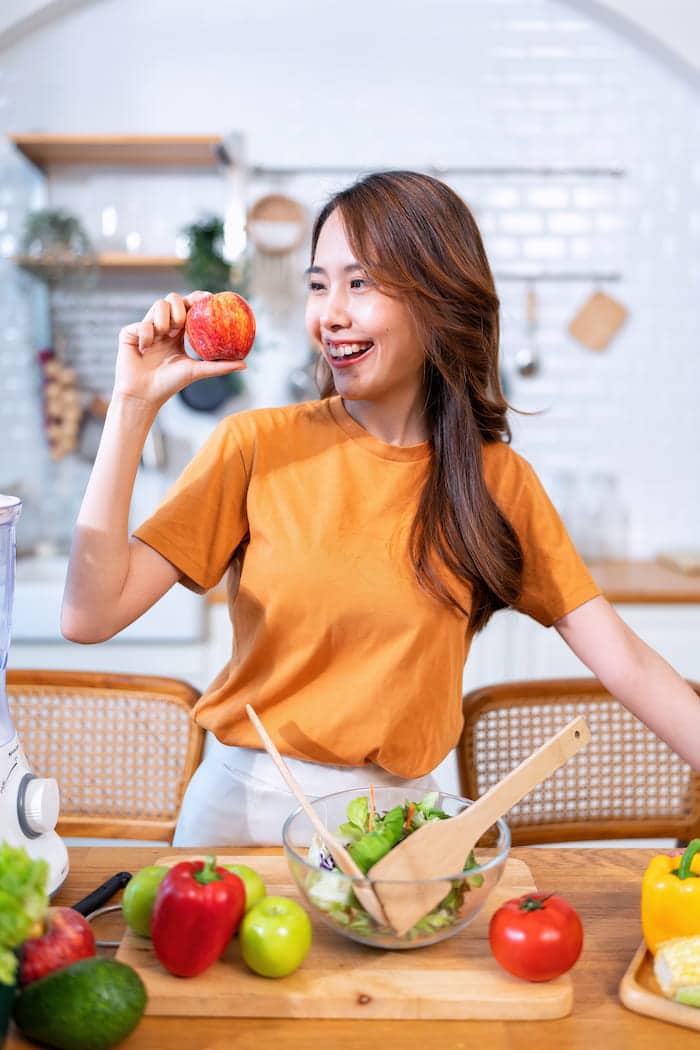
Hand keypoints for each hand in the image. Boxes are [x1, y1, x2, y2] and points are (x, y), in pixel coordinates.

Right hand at [113, 291, 246, 407]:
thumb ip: (219, 366)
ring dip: (164, 319)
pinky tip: (145, 350)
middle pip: (173, 298)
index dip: (198, 298)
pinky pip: (142, 324)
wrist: (144, 395)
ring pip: (158, 305)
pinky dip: (147, 336)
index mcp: (178, 333)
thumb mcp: (196, 372)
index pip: (189, 307)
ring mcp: (146, 327)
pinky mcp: (130, 332)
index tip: (209, 298)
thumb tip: (245, 364)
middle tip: (182, 323)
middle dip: (180, 306)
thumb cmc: (170, 385)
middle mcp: (163, 327)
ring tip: (165, 336)